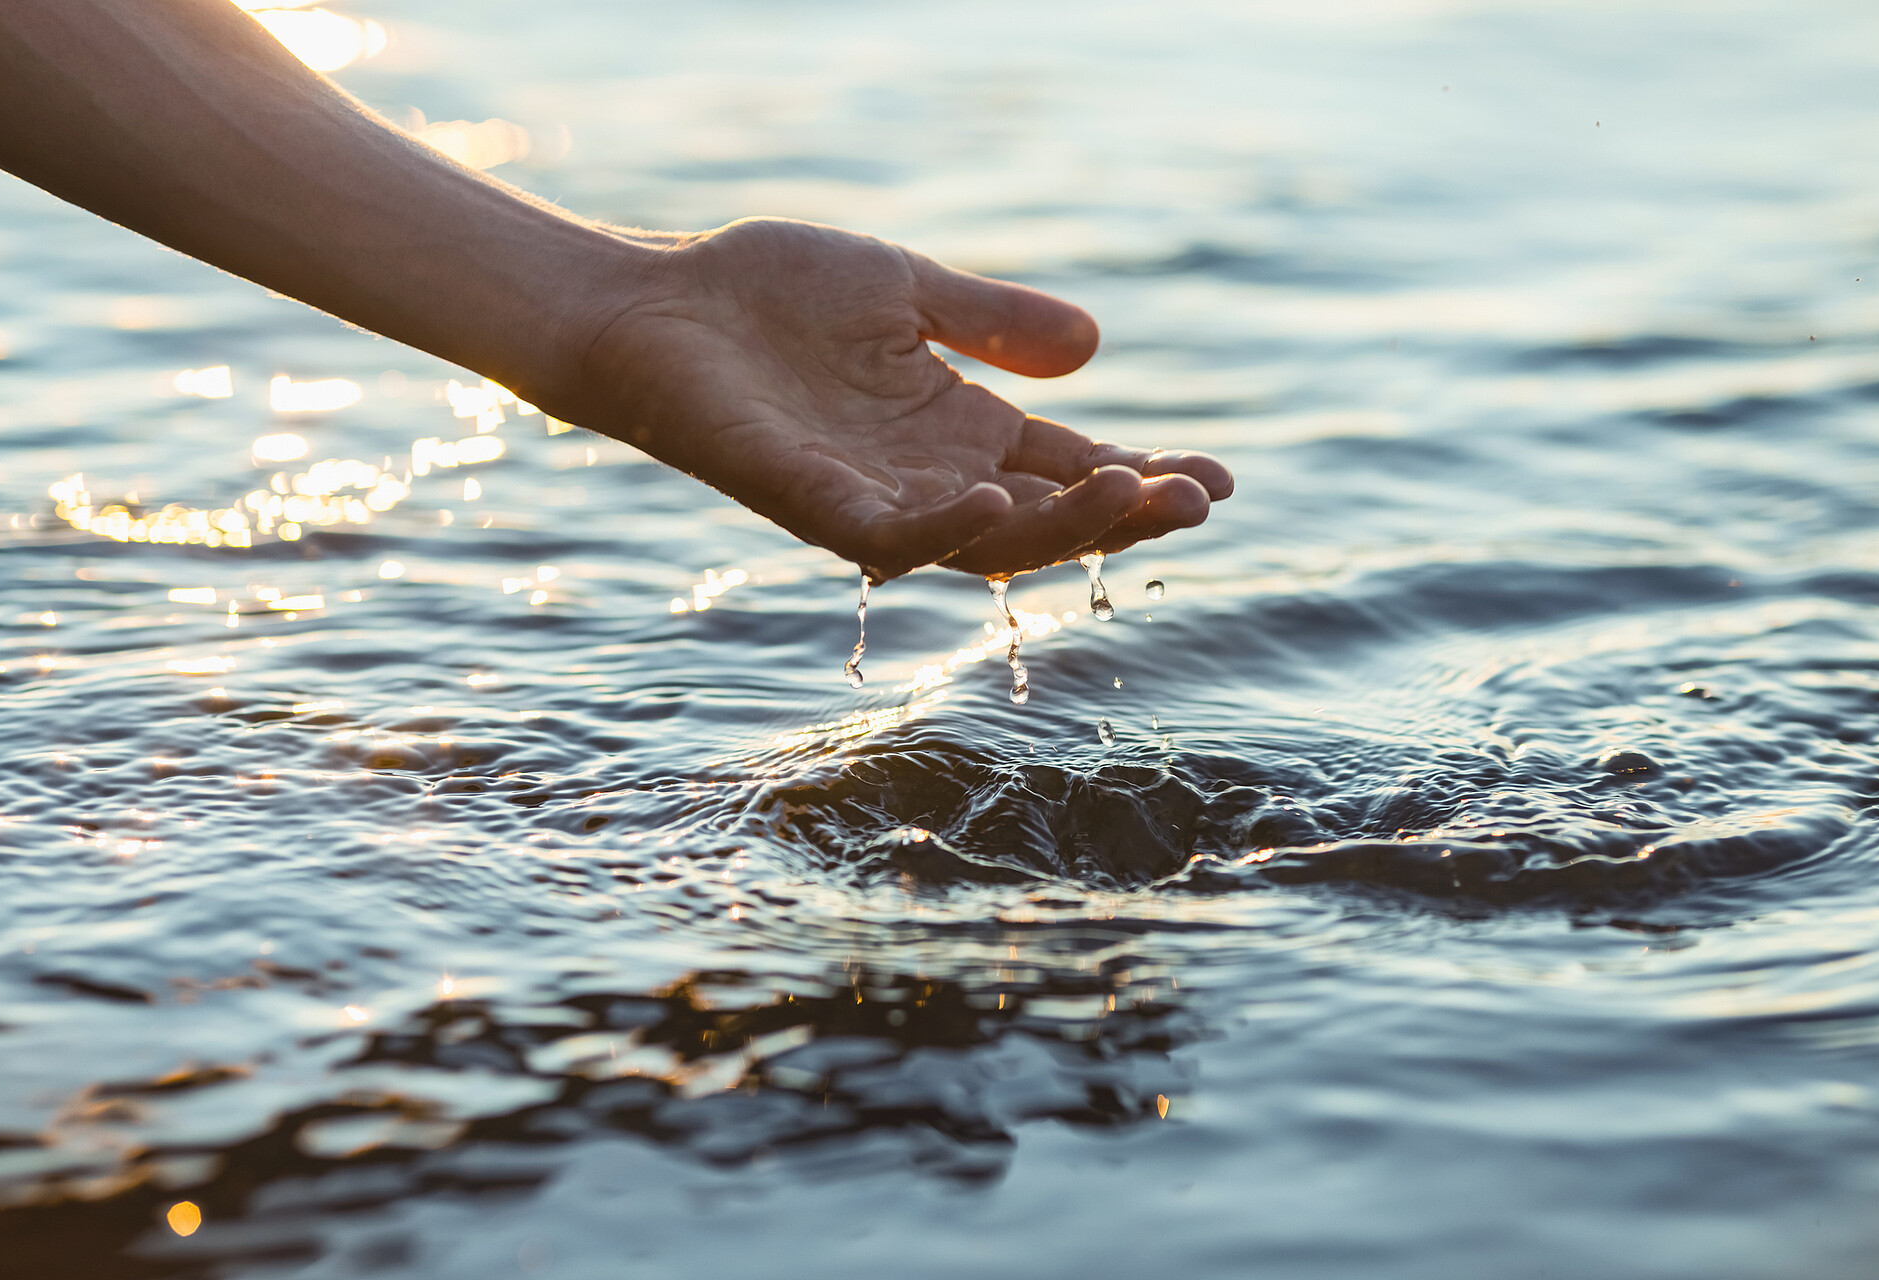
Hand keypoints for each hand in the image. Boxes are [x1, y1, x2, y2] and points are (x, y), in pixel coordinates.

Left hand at [559, 218, 1232, 583]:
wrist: (657, 304)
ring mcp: (875, 499)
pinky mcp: (815, 505)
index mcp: (959, 428)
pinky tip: (998, 501)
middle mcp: (929, 478)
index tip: (1221, 481)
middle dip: (1126, 514)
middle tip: (1197, 501)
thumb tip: (1095, 349)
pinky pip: (894, 540)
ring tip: (1133, 494)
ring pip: (988, 542)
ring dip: (1063, 526)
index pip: (1071, 467)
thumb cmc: (768, 295)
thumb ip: (993, 323)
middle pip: (1049, 518)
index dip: (1144, 478)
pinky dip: (948, 528)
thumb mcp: (906, 292)